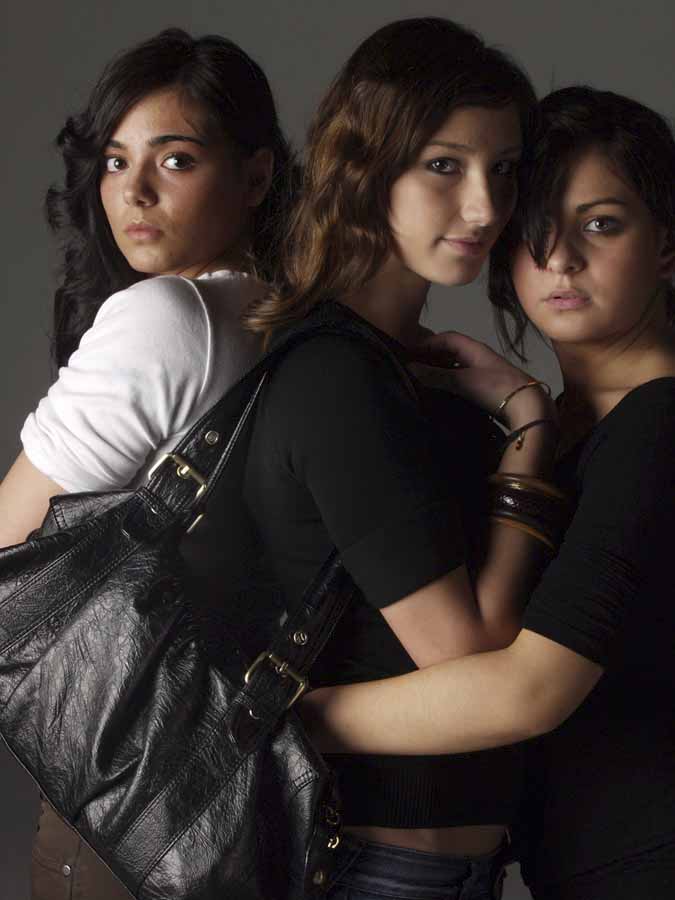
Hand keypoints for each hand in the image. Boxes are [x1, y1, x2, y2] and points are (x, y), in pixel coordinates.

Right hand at [410, 331, 555, 427]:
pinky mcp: (486, 389)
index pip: (447, 338)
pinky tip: (440, 394)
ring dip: (439, 372)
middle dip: (431, 358)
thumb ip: (436, 375)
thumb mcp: (462, 380)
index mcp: (474, 349)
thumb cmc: (496, 388)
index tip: (410, 354)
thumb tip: (410, 369)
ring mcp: (483, 374)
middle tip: (413, 369)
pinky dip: (448, 384)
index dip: (428, 343)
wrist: (528, 408)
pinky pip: (462, 382)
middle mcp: (478, 358)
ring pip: (456, 368)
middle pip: (450, 352)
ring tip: (422, 382)